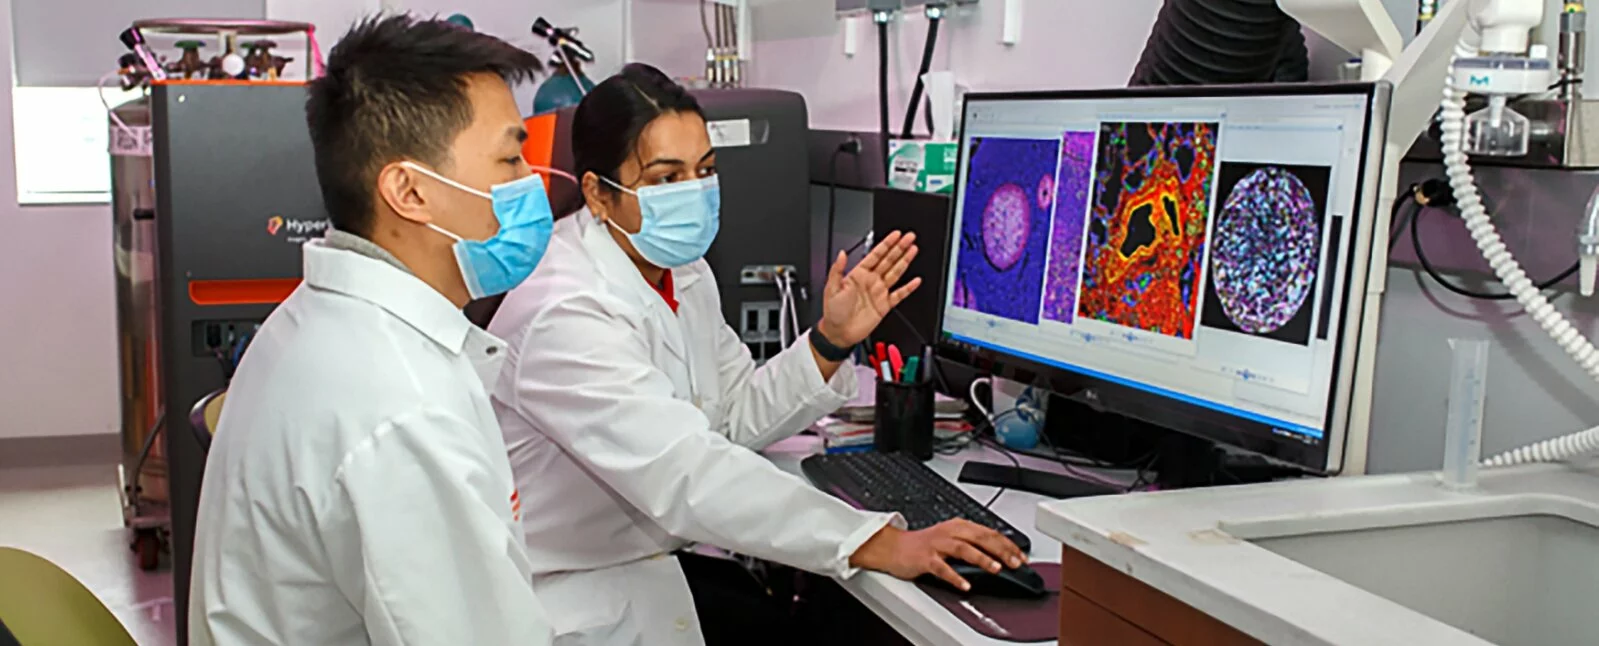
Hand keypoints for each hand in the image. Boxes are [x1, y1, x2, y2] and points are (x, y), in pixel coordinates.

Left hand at [816, 231, 921, 347]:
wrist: (838, 333)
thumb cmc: (832, 312)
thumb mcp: (831, 288)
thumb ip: (837, 270)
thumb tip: (841, 253)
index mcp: (858, 274)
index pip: (875, 255)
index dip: (886, 244)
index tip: (895, 235)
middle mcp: (870, 281)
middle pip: (888, 260)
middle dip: (899, 248)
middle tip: (909, 237)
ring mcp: (879, 292)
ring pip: (895, 273)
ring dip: (905, 261)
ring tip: (913, 250)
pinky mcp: (884, 305)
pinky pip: (899, 294)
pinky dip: (908, 288)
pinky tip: (915, 281)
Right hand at [848, 519, 1025, 591]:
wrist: (893, 547)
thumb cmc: (925, 545)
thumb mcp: (952, 537)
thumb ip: (973, 542)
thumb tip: (1000, 553)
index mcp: (959, 525)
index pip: (989, 532)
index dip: (1008, 544)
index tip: (1021, 556)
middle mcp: (949, 532)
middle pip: (980, 537)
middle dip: (1001, 550)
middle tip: (1015, 562)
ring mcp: (937, 544)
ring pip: (963, 548)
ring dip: (982, 558)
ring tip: (996, 568)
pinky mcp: (925, 558)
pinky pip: (942, 567)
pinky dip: (955, 576)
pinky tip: (965, 584)